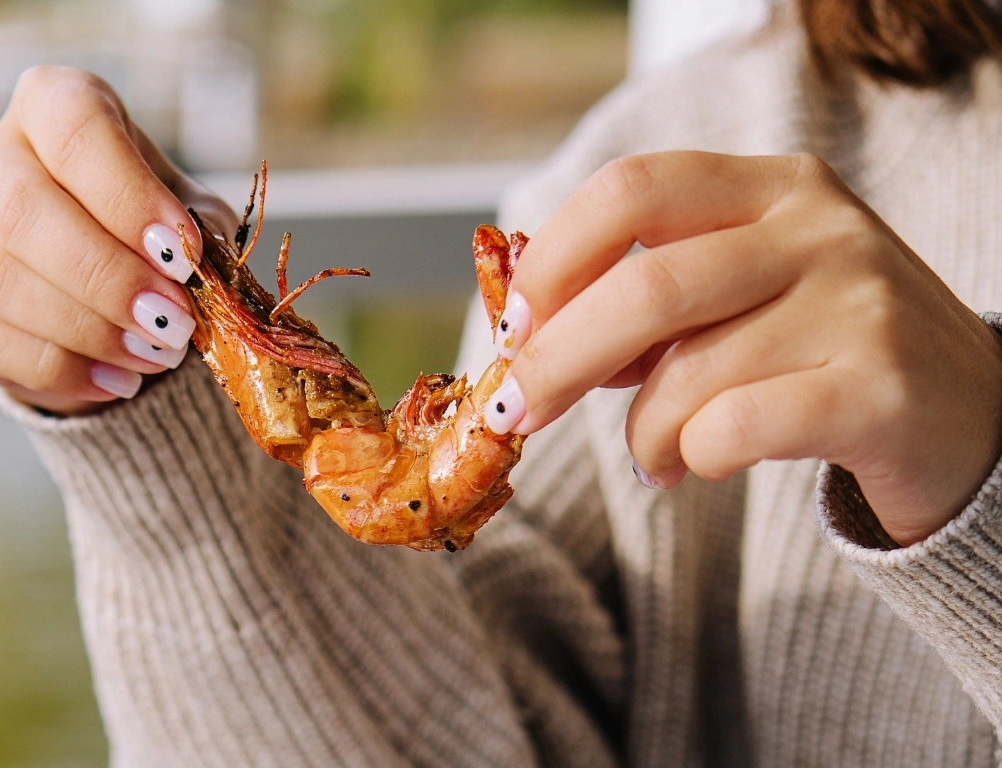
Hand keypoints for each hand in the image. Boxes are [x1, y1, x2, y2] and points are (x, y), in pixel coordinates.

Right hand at [0, 66, 238, 414]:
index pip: (75, 128)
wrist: (113, 276)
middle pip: (22, 210)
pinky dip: (66, 371)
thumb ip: (202, 228)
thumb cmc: (156, 227)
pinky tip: (120, 379)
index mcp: (58, 108)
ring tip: (159, 355)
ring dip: (92, 331)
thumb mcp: (193, 213)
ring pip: (2, 281)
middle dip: (109, 279)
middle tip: (176, 322)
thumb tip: (199, 260)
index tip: (181, 256)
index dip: (128, 197)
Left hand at [483, 151, 1001, 546]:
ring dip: (642, 434)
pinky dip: (694, 456)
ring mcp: (858, 301)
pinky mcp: (882, 388)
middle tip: (519, 410)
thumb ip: (656, 305)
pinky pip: (737, 426)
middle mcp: (818, 228)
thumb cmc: (827, 353)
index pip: (633, 188)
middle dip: (559, 360)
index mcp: (772, 188)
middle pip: (645, 287)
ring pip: (688, 374)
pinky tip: (700, 465)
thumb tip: (539, 333)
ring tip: (653, 457)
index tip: (517, 323)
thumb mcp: (743, 299)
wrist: (967, 416)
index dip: (555, 257)